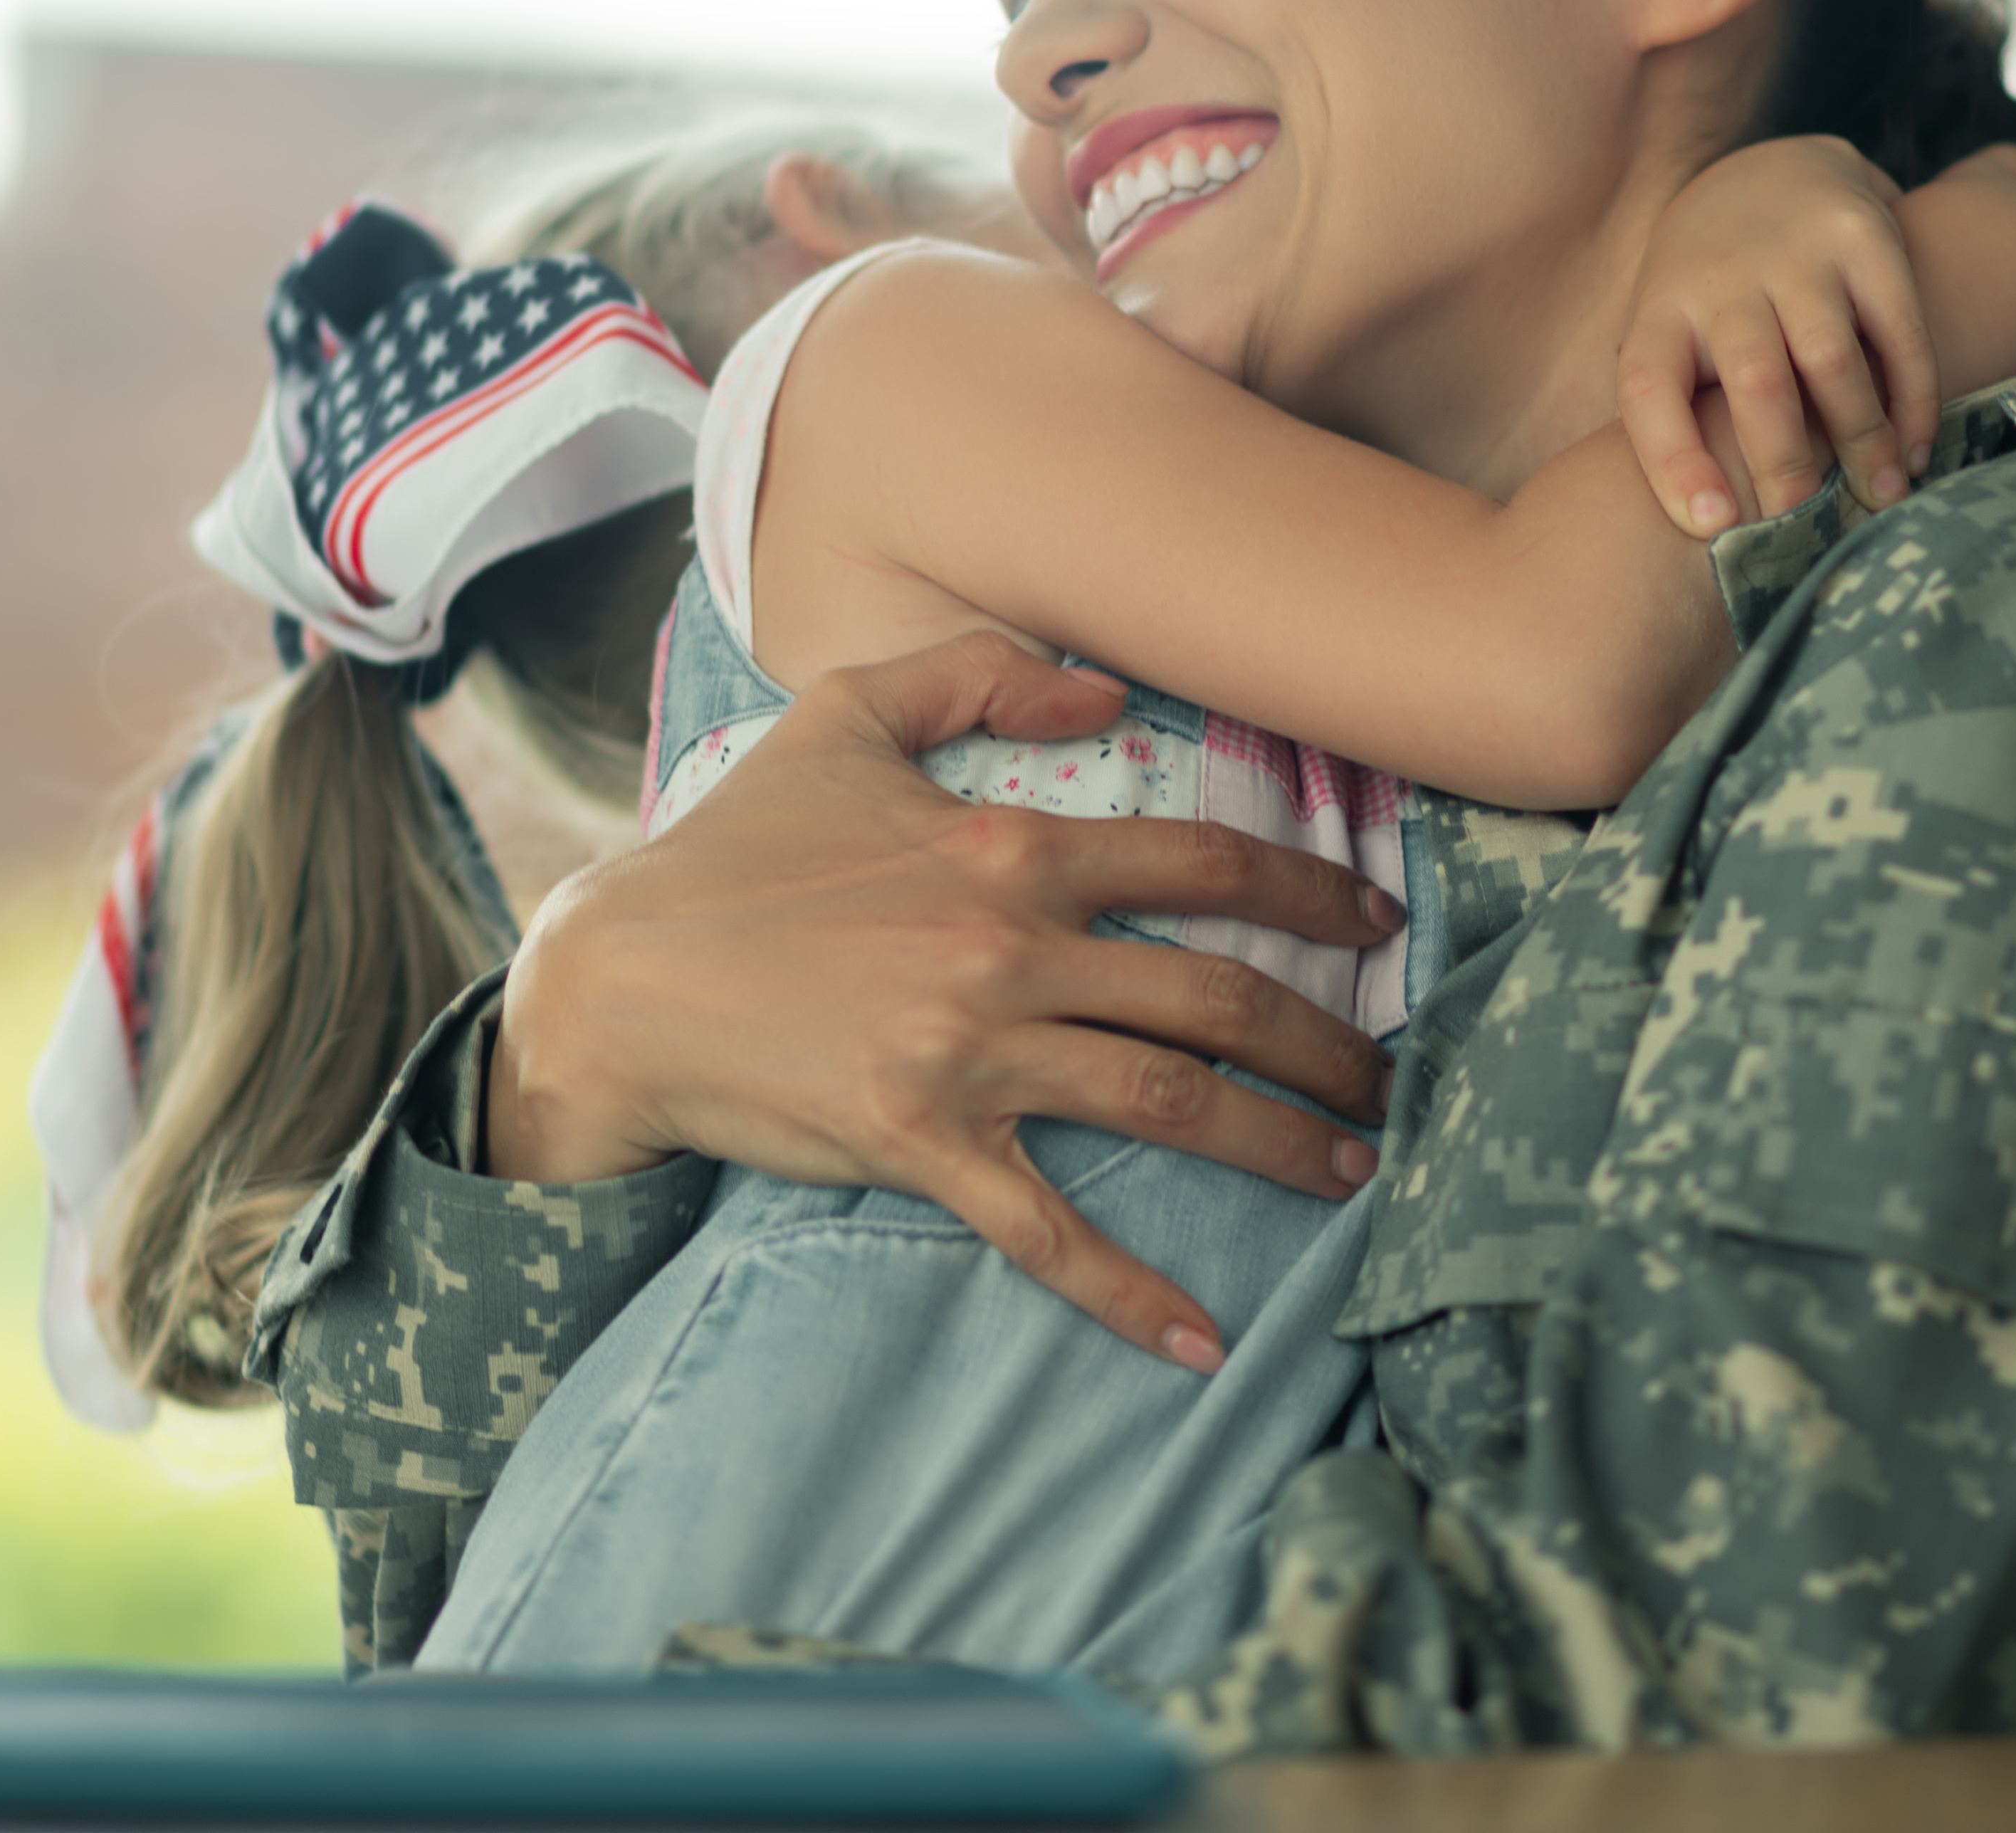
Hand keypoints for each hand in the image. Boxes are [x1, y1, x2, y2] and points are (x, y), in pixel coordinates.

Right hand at [485, 630, 1408, 1372]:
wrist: (622, 976)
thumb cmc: (734, 846)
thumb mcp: (845, 715)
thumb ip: (978, 672)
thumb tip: (1105, 683)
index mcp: (1009, 845)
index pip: (1203, 865)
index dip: (1309, 894)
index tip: (1378, 925)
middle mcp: (1010, 950)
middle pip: (1216, 996)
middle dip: (1327, 1040)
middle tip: (1393, 1075)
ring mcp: (970, 1054)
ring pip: (1169, 1102)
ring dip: (1278, 1142)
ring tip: (1350, 1169)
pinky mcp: (923, 1148)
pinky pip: (1049, 1231)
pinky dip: (1131, 1293)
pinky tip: (1202, 1342)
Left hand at [1615, 135, 1938, 533]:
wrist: (1777, 168)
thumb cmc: (1715, 294)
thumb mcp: (1673, 330)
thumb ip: (1680, 410)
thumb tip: (1705, 528)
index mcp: (1661, 311)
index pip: (1648, 389)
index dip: (1674, 461)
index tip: (1711, 525)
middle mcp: (1724, 279)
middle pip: (1753, 383)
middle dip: (1784, 466)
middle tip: (1810, 532)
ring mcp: (1796, 254)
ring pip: (1831, 361)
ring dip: (1863, 440)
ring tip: (1883, 499)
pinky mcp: (1864, 238)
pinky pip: (1899, 331)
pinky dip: (1914, 398)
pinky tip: (1917, 450)